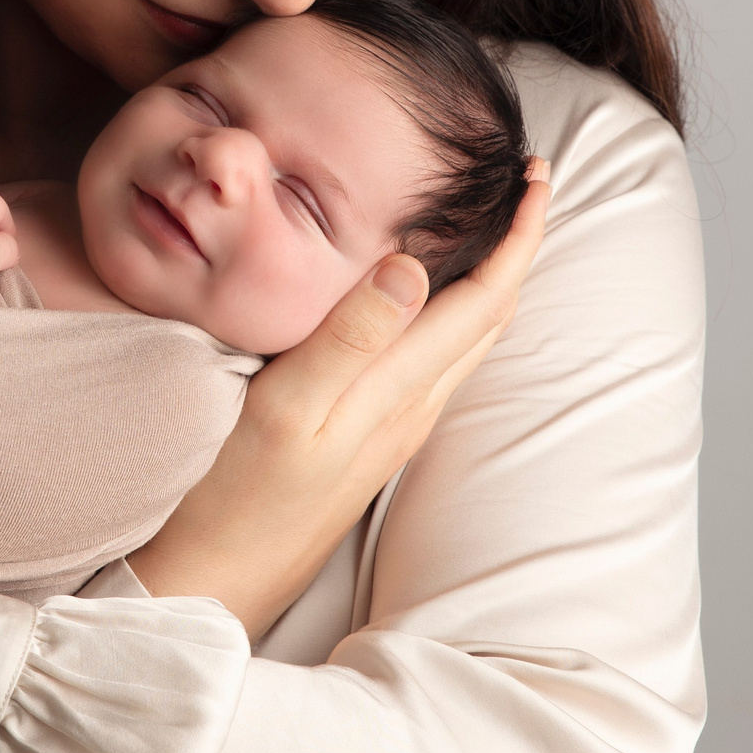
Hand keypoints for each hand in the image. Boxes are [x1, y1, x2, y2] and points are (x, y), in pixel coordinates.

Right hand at [127, 159, 551, 636]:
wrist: (215, 581)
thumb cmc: (234, 496)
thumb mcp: (285, 408)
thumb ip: (349, 338)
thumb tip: (414, 265)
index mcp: (399, 390)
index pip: (487, 298)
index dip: (522, 233)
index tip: (538, 172)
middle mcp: (410, 409)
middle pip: (490, 315)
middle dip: (517, 243)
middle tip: (525, 180)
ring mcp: (391, 428)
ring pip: (464, 339)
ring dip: (487, 275)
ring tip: (488, 222)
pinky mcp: (365, 439)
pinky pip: (430, 360)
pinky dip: (445, 308)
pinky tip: (416, 295)